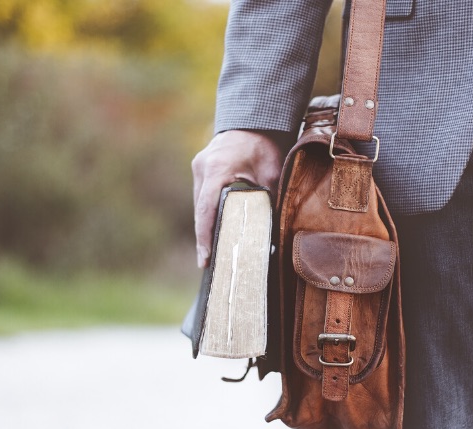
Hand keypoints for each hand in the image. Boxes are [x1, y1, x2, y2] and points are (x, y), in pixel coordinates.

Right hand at [191, 130, 287, 267]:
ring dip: (206, 225)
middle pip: (200, 210)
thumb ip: (269, 197)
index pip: (206, 208)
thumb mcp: (271, 171)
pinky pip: (202, 196)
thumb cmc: (264, 144)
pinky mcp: (201, 169)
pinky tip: (215, 229)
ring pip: (200, 204)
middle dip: (204, 237)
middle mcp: (202, 168)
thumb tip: (273, 229)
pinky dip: (208, 213)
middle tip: (210, 263)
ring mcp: (199, 167)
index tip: (204, 258)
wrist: (254, 120)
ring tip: (212, 253)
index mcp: (217, 168)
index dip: (204, 236)